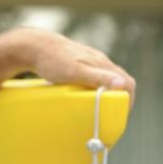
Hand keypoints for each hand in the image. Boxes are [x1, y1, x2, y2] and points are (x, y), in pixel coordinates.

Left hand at [21, 28, 136, 106]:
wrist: (34, 47)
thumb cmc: (53, 60)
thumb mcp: (75, 72)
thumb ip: (98, 78)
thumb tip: (122, 85)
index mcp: (103, 64)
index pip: (127, 83)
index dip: (128, 100)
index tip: (120, 116)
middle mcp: (100, 62)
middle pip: (120, 82)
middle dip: (120, 99)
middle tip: (111, 116)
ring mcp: (90, 62)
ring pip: (107, 79)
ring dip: (108, 95)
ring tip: (100, 109)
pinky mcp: (80, 64)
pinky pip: (95, 78)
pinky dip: (97, 89)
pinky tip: (87, 96)